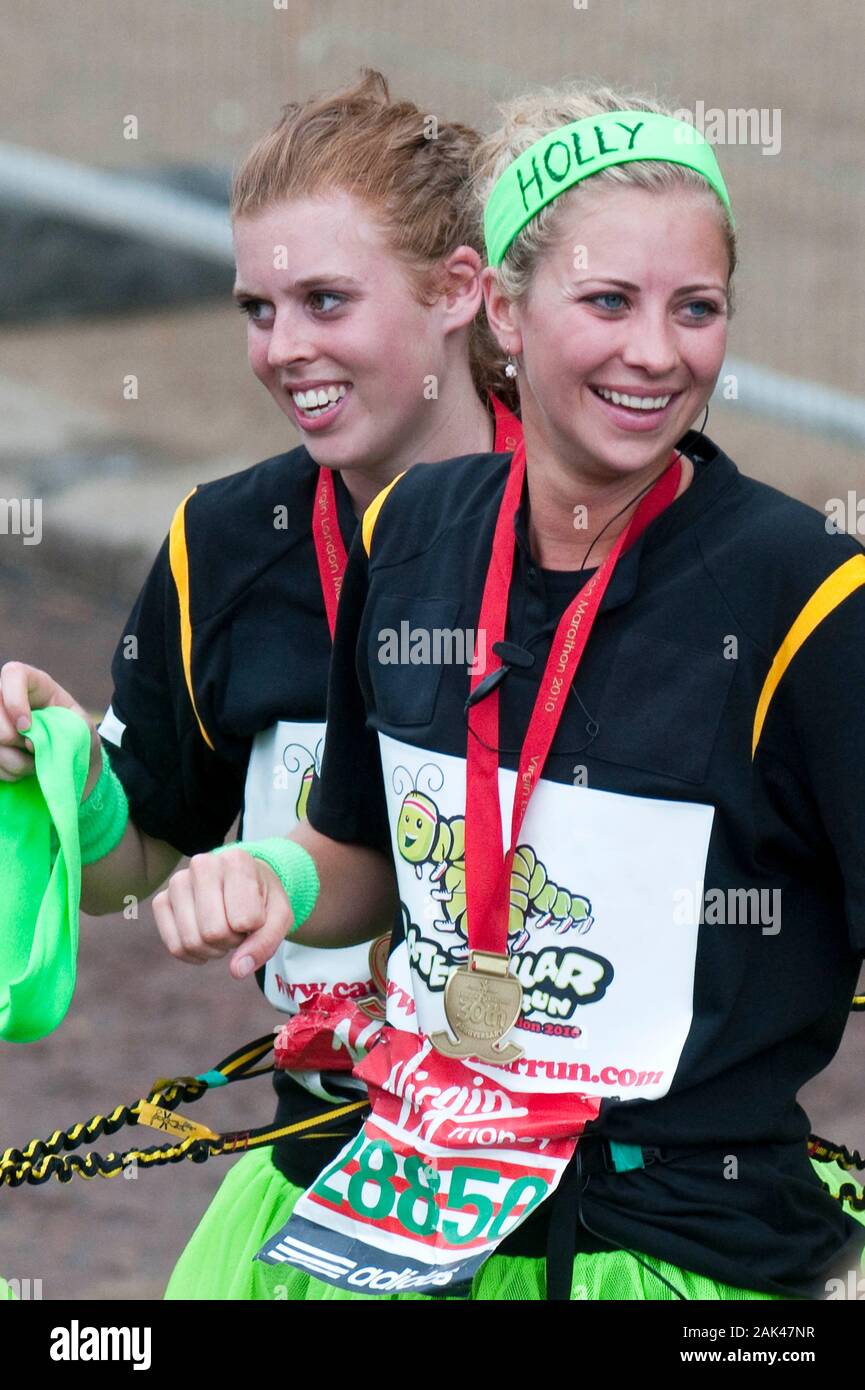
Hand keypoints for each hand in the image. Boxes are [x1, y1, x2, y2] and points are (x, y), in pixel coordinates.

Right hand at [0, 660, 100, 786]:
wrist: (76, 763)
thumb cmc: (78, 738)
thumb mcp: (81, 728)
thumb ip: (59, 728)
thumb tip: (29, 741)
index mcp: (36, 685)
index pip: (13, 674)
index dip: (14, 700)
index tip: (27, 726)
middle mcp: (9, 698)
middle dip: (11, 737)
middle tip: (33, 748)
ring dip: (14, 761)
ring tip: (35, 762)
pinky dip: (9, 773)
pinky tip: (24, 770)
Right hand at [152, 848, 294, 979]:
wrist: (245, 883)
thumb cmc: (263, 899)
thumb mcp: (280, 917)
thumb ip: (265, 943)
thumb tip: (237, 970)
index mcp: (236, 861)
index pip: (244, 920)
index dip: (253, 929)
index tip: (256, 916)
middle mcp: (202, 865)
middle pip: (213, 933)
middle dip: (232, 941)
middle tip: (239, 927)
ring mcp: (177, 881)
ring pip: (192, 941)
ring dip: (213, 950)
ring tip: (224, 930)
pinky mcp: (161, 900)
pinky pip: (175, 947)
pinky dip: (194, 955)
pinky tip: (206, 942)